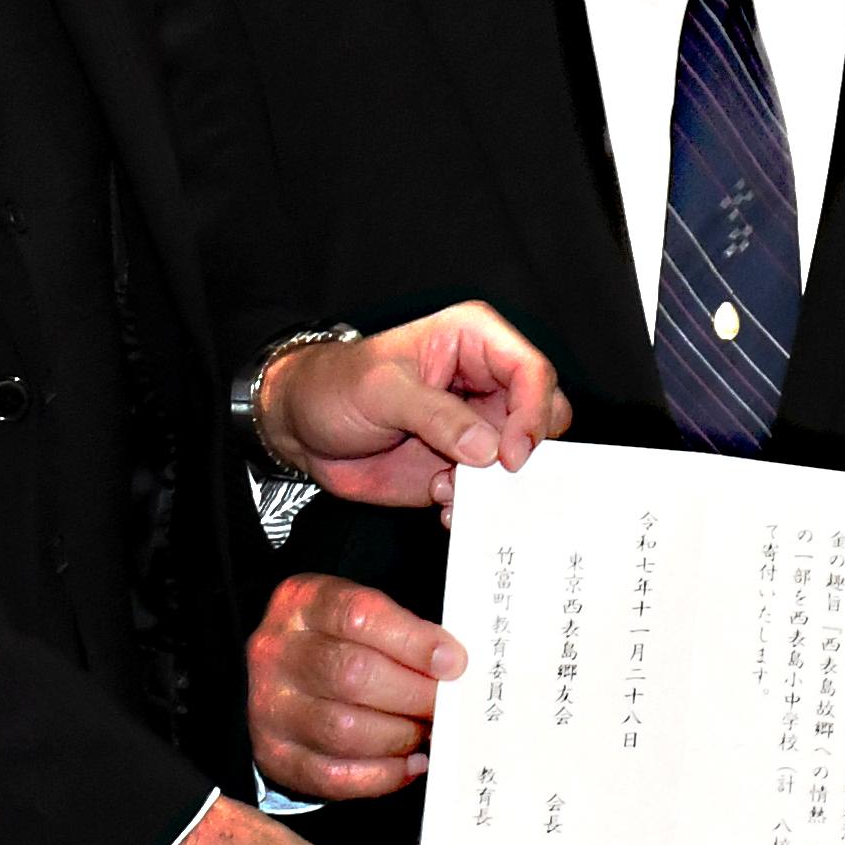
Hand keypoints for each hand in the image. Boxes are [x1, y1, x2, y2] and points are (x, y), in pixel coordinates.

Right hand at [248, 574, 461, 801]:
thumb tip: (451, 667)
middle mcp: (277, 653)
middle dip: (414, 694)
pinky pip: (334, 775)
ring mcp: (270, 708)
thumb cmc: (333, 641)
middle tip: (446, 704)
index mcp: (302, 603)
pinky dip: (383, 774)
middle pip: (353, 676)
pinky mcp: (276, 756)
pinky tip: (411, 762)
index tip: (453, 662)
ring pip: (345, 731)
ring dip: (401, 735)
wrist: (277, 675)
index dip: (414, 641)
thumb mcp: (357, 615)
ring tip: (428, 731)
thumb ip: (401, 632)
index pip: (359, 616)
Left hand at [256, 301, 569, 511]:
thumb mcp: (383, 392)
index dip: (533, 413)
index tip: (513, 455)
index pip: (532, 371)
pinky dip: (476, 503)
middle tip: (493, 477)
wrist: (302, 428)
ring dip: (496, 484)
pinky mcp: (463, 463)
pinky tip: (441, 503)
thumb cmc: (336, 387)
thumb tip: (487, 449)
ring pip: (522, 458)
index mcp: (474, 340)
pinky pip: (493, 488)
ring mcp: (477, 424)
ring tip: (448, 490)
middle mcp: (485, 380)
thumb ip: (437, 416)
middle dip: (523, 452)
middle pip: (543, 414)